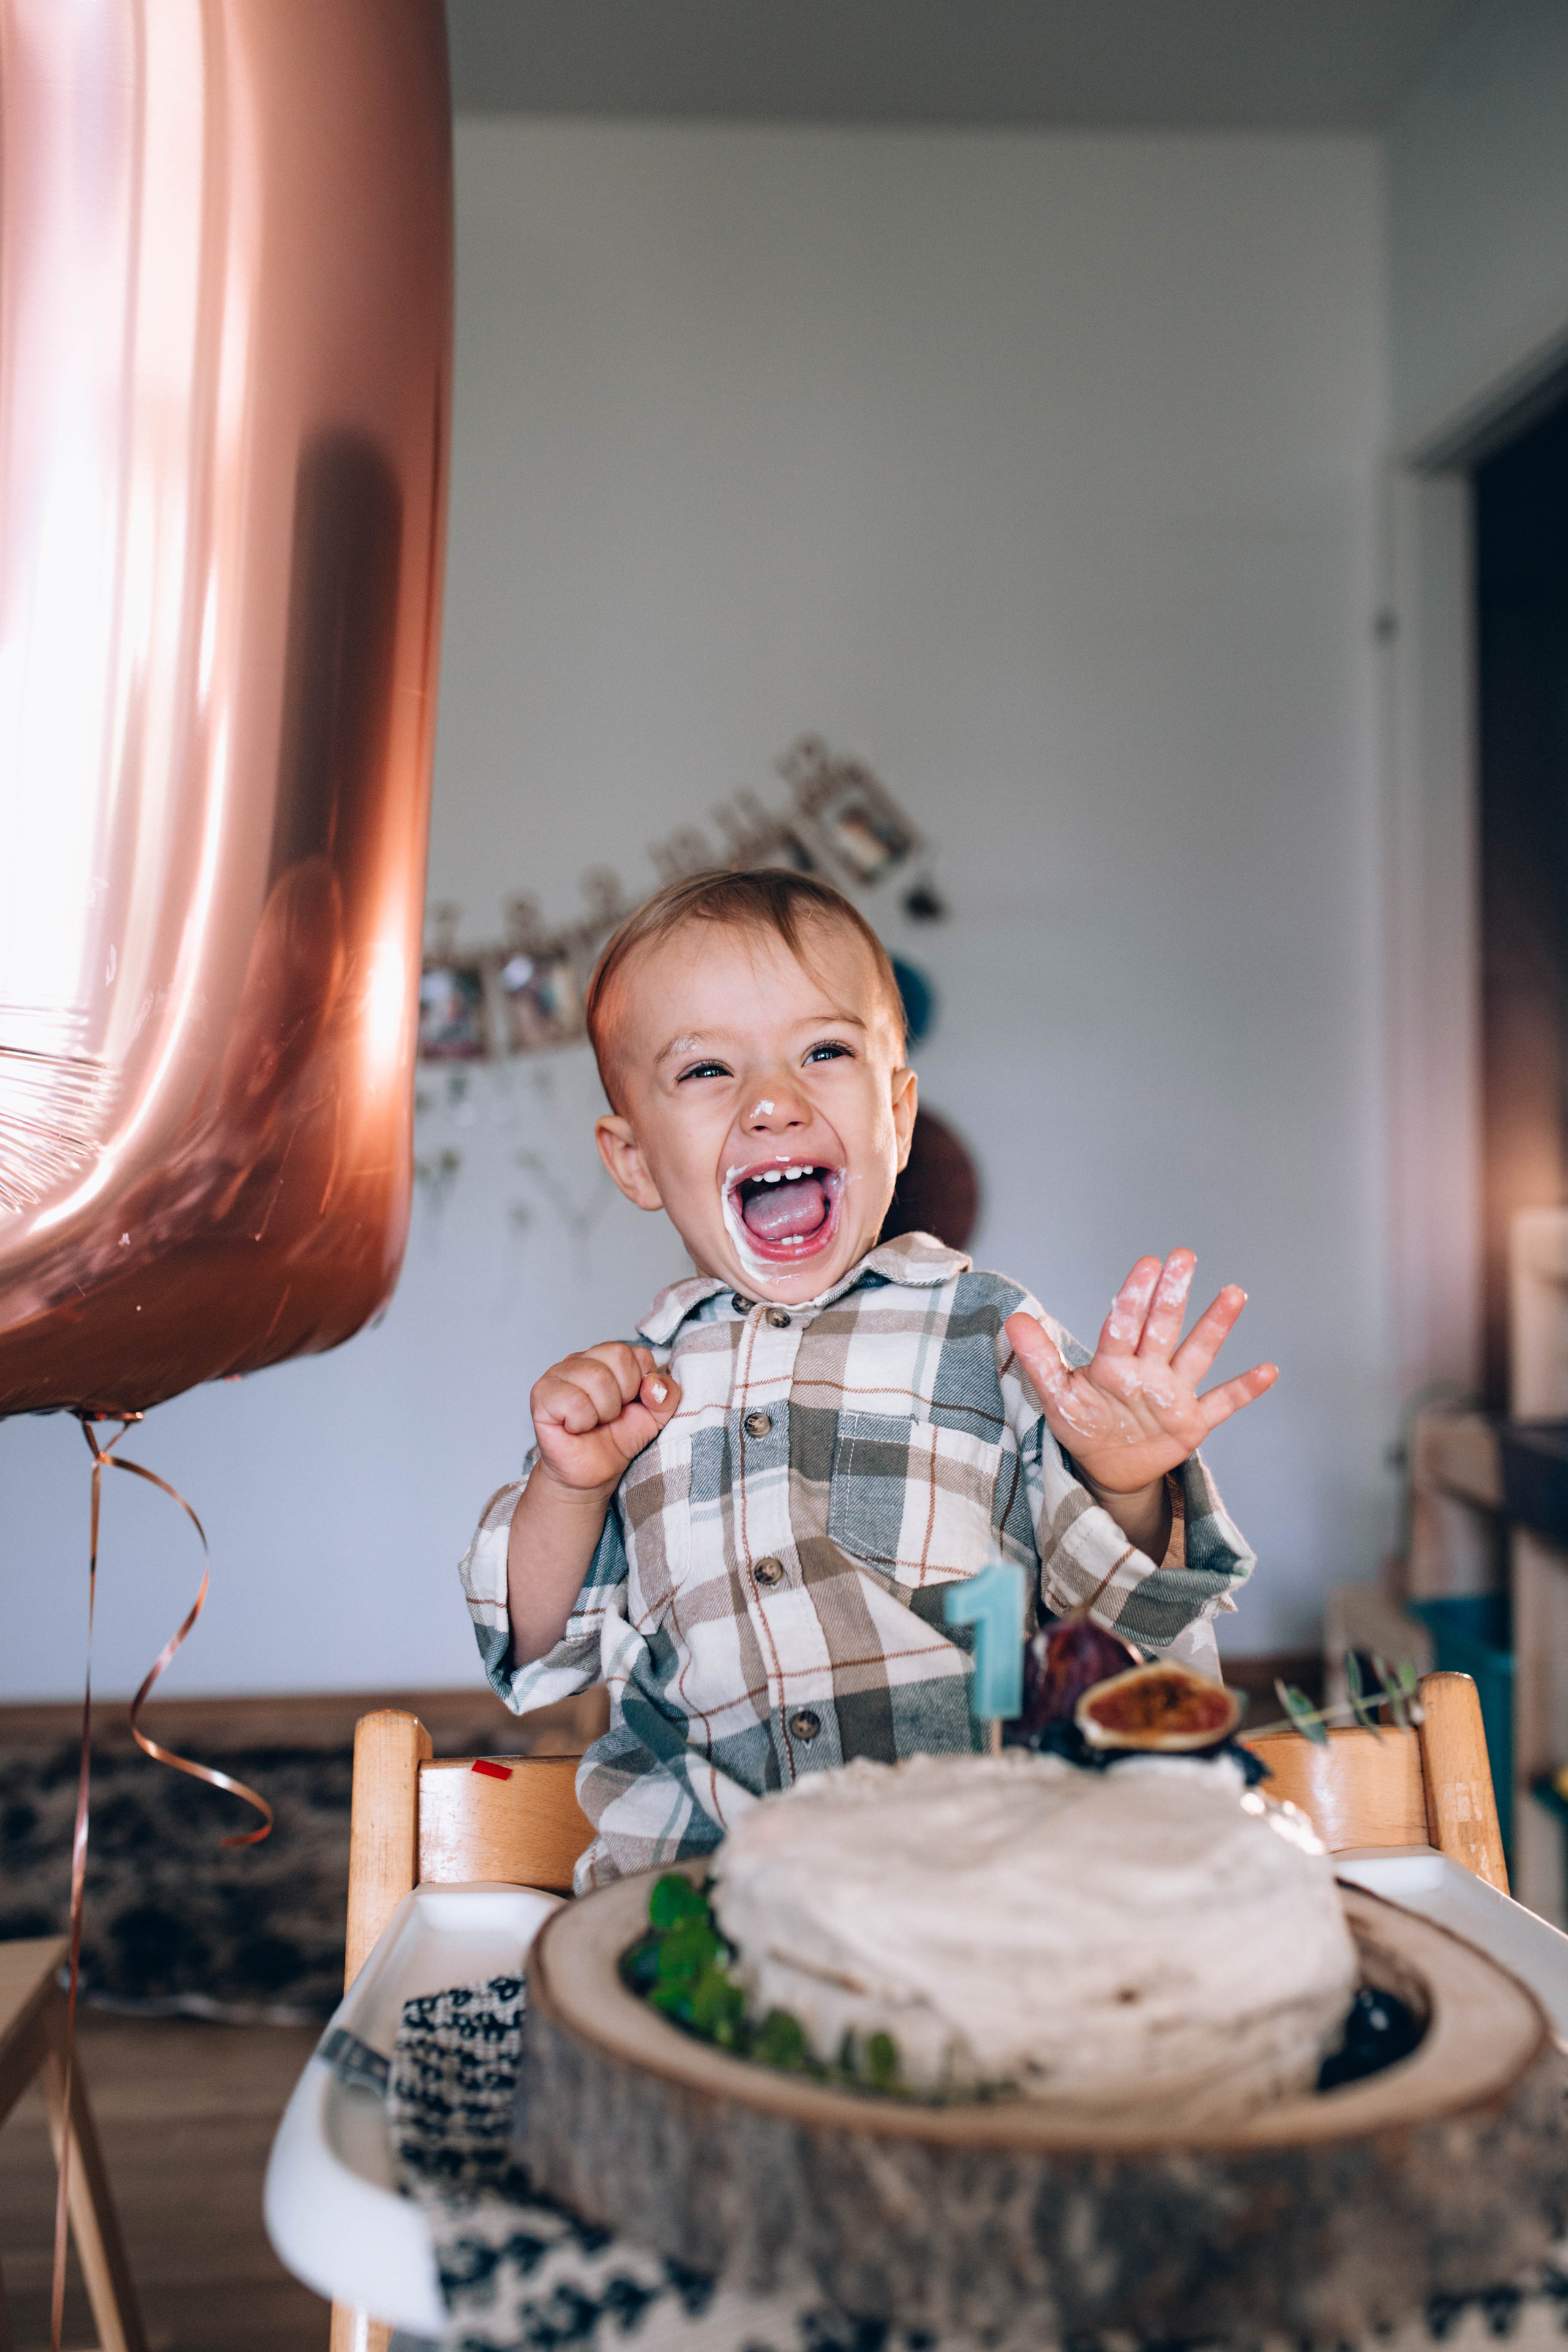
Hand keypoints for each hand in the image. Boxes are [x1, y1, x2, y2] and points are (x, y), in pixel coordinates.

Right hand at [530, 1343, 681, 1497]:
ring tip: (594, 1422)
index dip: (641, 1384)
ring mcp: (557, 1374)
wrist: (593, 1473)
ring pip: (597, 1378)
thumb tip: (653, 1383)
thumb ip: (667, 1394)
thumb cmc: (617, 1439)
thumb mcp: (655, 1416)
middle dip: (623, 1397)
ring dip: (603, 1412)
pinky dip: (582, 1422)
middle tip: (610, 1415)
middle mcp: (580, 1359)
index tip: (630, 1404)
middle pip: (618, 1356)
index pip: (637, 1353)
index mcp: (606, 1357)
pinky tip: (575, 1427)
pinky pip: (573, 1400)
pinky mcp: (541, 1395)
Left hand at [1004, 1251, 1276, 1497]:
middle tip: (1183, 1257)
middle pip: (1162, 1327)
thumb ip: (1039, 1360)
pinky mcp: (1192, 1423)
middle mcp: (1148, 1370)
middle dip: (1172, 1294)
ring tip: (1233, 1293)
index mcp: (1114, 1363)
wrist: (1108, 1468)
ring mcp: (1173, 1394)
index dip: (1133, 1297)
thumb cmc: (1084, 1424)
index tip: (1147, 1265)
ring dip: (1215, 1326)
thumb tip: (1013, 1319)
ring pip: (1196, 1354)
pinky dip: (1245, 1390)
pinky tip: (1269, 1370)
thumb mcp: (1055, 1397)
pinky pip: (1223, 1403)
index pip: (1123, 1324)